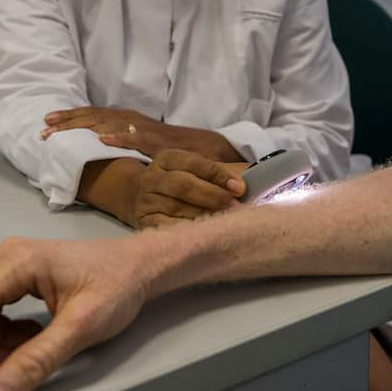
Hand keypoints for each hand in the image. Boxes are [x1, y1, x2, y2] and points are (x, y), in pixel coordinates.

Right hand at [0, 236, 148, 390]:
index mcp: (14, 263)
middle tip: (13, 376)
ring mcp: (7, 268)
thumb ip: (35, 362)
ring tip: (32, 354)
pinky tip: (33, 340)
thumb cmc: (118, 287)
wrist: (141, 265)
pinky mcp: (14, 279)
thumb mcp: (81, 328)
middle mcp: (3, 260)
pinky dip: (4, 339)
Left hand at [42, 106, 241, 161]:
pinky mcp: (154, 141)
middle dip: (66, 122)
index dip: (68, 118)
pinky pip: (133, 138)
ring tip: (60, 133)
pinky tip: (101, 140)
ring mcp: (141, 128)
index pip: (90, 115)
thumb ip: (116, 141)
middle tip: (43, 129)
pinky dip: (117, 138)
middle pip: (92, 117)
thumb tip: (91, 149)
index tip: (45, 123)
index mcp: (123, 118)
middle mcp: (129, 118)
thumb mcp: (136, 140)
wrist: (199, 148)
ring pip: (106, 124)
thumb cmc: (165, 147)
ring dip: (82, 127)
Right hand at [124, 148, 247, 228]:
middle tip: (234, 206)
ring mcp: (145, 200)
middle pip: (183, 184)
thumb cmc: (178, 184)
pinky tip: (203, 232)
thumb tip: (252, 177)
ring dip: (204, 215)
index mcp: (167, 158)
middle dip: (212, 195)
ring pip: (176, 207)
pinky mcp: (143, 222)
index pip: (194, 162)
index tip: (240, 187)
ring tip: (224, 221)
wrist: (139, 199)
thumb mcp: (194, 171)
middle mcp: (152, 177)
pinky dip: (187, 229)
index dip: (218, 174)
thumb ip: (220, 173)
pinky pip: (167, 226)